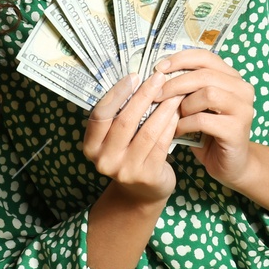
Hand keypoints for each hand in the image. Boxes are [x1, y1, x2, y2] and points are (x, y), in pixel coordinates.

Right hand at [81, 69, 183, 207]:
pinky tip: (177, 112)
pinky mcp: (147, 176)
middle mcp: (104, 160)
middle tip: (159, 77)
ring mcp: (125, 170)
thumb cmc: (128, 154)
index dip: (117, 94)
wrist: (141, 192)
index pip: (100, 115)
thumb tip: (136, 79)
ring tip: (173, 92)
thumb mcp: (115, 139)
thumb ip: (118, 115)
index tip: (134, 76)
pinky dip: (170, 125)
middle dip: (144, 96)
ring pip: (147, 131)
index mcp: (91, 146)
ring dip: (162, 108)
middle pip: (125, 121)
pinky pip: (161, 144)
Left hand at [155, 49, 255, 187]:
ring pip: (207, 94)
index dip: (180, 59)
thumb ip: (187, 86)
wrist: (230, 164)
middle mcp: (242, 89)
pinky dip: (185, 124)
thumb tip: (157, 73)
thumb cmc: (209, 131)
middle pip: (204, 75)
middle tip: (156, 94)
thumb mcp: (197, 104)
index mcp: (232, 77)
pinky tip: (178, 131)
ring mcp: (243, 109)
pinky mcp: (237, 130)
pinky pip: (204, 120)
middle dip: (175, 83)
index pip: (205, 57)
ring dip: (183, 105)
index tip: (159, 68)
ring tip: (174, 116)